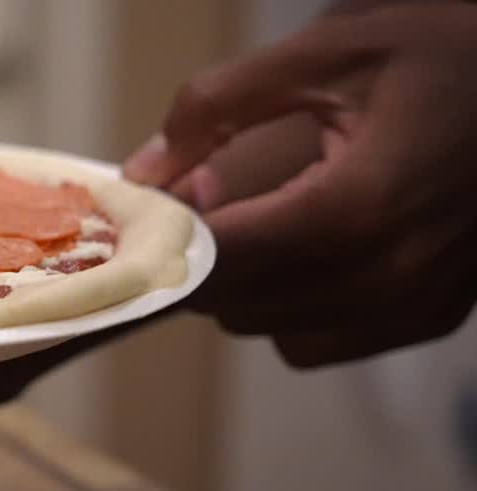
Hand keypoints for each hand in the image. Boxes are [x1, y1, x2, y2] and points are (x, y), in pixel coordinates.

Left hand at [123, 1, 476, 367]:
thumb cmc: (444, 55)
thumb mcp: (328, 50)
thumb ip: (217, 107)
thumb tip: (142, 174)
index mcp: (356, 207)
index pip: (218, 259)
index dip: (168, 236)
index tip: (154, 204)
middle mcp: (385, 275)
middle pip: (233, 301)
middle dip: (198, 257)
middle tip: (205, 200)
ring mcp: (411, 306)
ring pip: (266, 328)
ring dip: (240, 285)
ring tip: (261, 220)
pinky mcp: (429, 319)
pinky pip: (315, 343)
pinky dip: (289, 311)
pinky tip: (306, 255)